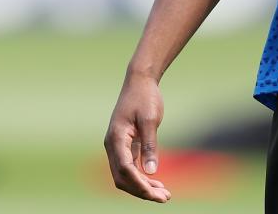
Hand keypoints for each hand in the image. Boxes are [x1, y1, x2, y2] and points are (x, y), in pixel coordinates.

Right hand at [105, 72, 170, 202]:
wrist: (139, 81)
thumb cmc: (145, 97)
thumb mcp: (150, 119)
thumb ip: (150, 145)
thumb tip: (151, 171)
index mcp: (116, 138)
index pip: (125, 169)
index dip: (139, 184)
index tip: (156, 193)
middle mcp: (112, 145)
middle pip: (122, 178)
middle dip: (142, 190)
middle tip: (165, 197)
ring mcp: (117, 146)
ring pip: (125, 175)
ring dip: (142, 186)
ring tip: (164, 194)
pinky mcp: (124, 145)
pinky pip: (129, 167)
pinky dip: (141, 177)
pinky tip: (156, 182)